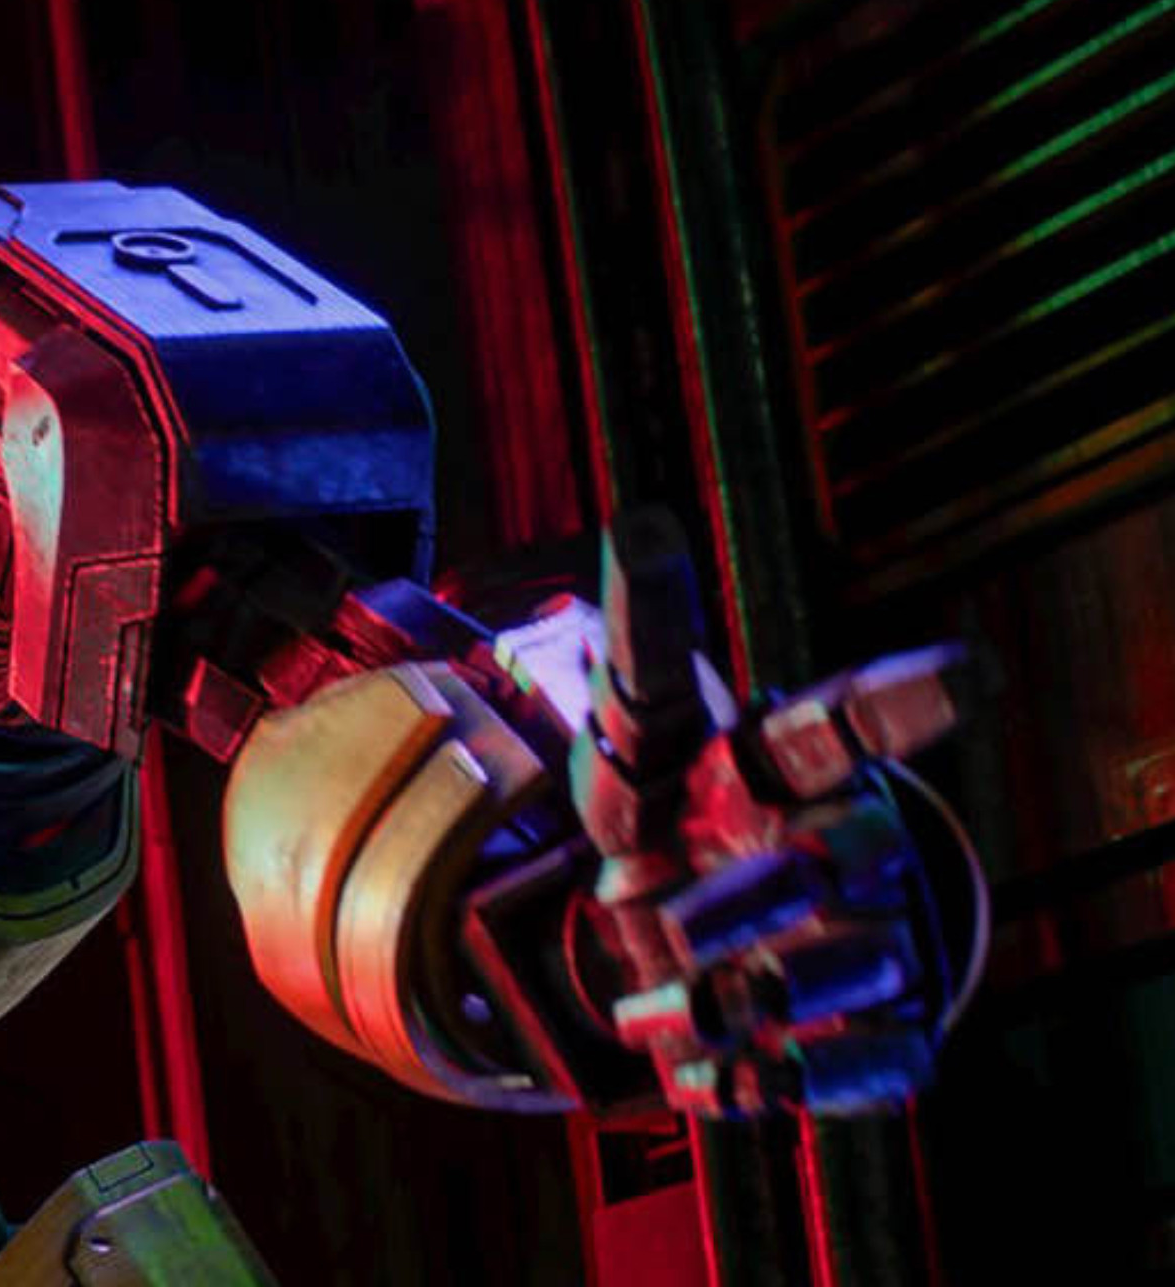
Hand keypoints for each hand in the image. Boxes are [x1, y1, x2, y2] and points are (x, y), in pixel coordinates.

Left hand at [568, 510, 984, 1116]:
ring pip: (848, 974)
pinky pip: (867, 1071)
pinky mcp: (880, 1035)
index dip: (896, 700)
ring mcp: (872, 939)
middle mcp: (848, 844)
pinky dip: (788, 1081)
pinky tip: (726, 1074)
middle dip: (747, 899)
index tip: (961, 674)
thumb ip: (640, 631)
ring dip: (745, 997)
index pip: (843, 722)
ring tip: (663, 1005)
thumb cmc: (668, 803)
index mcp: (789, 759)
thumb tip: (650, 516)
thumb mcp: (638, 725)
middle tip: (659, 921)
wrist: (675, 924)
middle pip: (834, 863)